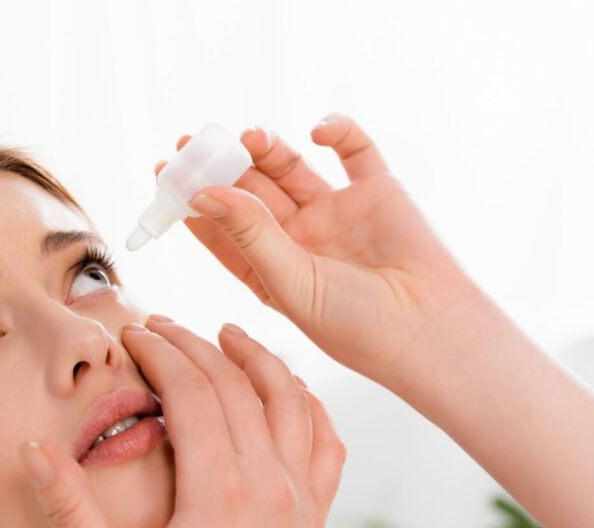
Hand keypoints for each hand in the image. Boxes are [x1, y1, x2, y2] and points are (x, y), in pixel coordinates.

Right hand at [19, 316, 345, 527]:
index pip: (191, 390)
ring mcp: (300, 500)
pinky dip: (309, 404)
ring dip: (257, 358)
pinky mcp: (315, 520)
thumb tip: (31, 450)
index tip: (132, 331)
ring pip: (289, 400)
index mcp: (218, 494)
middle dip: (194, 344)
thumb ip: (69, 515)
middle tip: (159, 325)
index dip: (159, 352)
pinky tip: (290, 391)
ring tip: (226, 333)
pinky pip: (326, 442)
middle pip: (235, 384)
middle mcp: (269, 486)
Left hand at [156, 114, 490, 390]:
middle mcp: (299, 238)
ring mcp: (335, 212)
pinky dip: (336, 131)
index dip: (194, 202)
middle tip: (194, 142)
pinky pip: (353, 150)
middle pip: (251, 192)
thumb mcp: (289, 282)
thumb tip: (202, 192)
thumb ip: (248, 234)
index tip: (164, 175)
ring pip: (291, 168)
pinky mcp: (376, 190)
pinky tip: (317, 132)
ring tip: (250, 137)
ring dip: (268, 148)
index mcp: (271, 270)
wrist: (429, 330)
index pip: (222, 229)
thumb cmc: (356, 325)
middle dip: (222, 166)